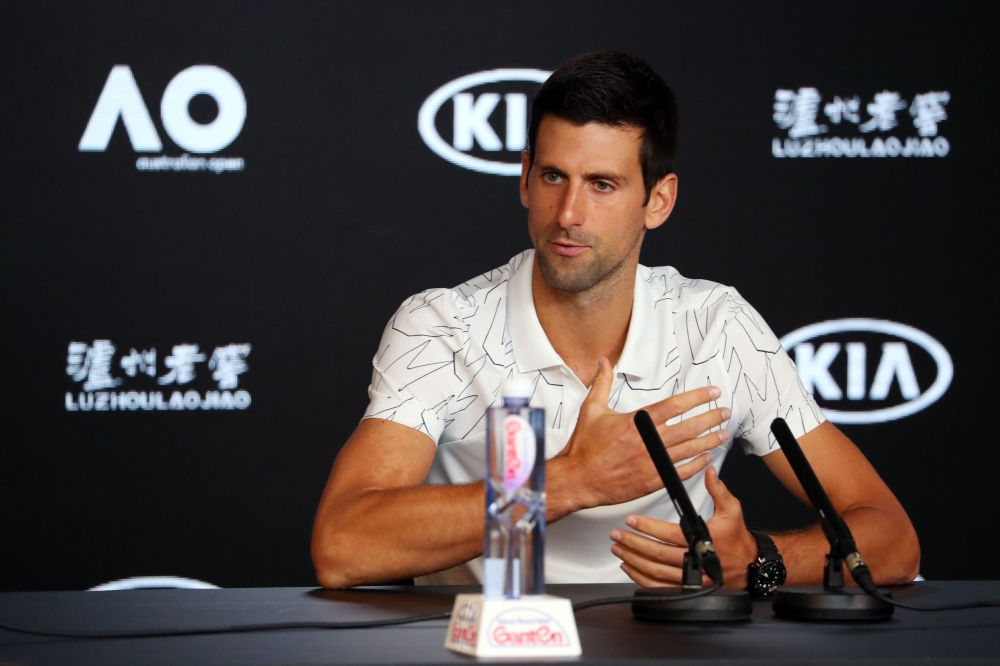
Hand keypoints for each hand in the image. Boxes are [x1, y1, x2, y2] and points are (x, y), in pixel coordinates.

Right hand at [548, 357, 729, 516]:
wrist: (579, 479)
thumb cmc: (584, 447)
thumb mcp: (591, 409)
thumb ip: (602, 383)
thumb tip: (604, 362)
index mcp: (636, 423)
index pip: (674, 405)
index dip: (697, 397)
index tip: (711, 392)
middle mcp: (648, 442)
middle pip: (689, 427)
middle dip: (711, 418)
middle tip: (724, 412)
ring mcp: (652, 463)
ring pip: (689, 449)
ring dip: (709, 440)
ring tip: (722, 433)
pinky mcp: (653, 481)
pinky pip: (682, 472)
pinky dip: (697, 464)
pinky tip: (706, 458)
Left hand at [610, 466, 757, 587]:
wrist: (748, 565)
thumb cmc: (736, 537)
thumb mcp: (732, 510)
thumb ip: (718, 490)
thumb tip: (709, 472)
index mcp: (704, 541)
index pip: (670, 534)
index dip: (648, 527)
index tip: (631, 520)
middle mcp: (696, 561)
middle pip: (658, 554)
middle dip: (634, 544)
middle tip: (617, 534)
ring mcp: (691, 578)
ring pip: (656, 572)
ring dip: (634, 560)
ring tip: (618, 549)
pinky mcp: (687, 589)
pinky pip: (660, 587)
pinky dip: (641, 578)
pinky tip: (629, 568)